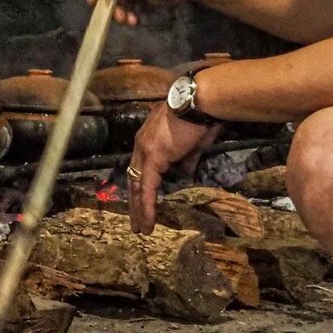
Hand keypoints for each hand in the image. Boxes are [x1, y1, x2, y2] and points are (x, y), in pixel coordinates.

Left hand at [126, 105, 221, 232]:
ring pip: (136, 186)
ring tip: (141, 229)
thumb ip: (186, 161)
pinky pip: (146, 187)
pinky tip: (147, 221)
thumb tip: (185, 175)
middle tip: (136, 223)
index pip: (140, 169)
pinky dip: (146, 205)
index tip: (141, 204)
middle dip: (134, 203)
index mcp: (148, 140)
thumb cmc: (199, 119)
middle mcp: (141, 145)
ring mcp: (145, 151)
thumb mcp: (192, 145)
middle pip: (133, 179)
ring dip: (138, 209)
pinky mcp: (153, 158)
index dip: (140, 188)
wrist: (200, 103)